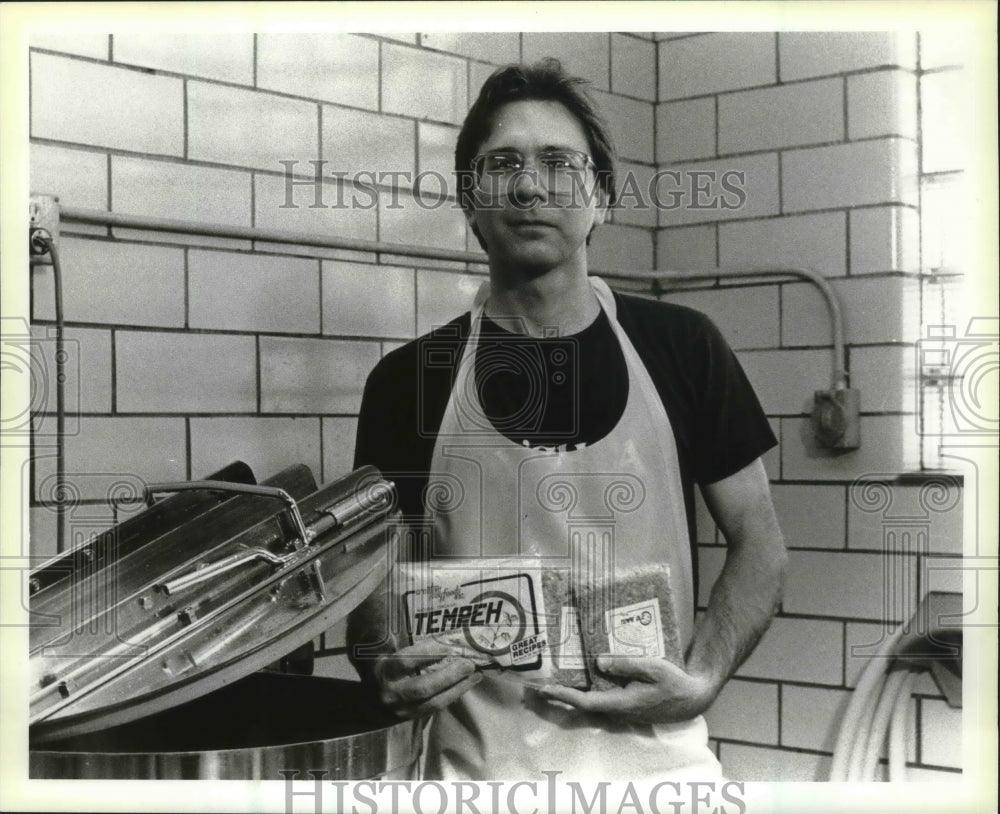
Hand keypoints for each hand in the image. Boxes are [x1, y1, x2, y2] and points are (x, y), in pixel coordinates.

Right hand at [374, 639, 482, 719]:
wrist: (368, 703)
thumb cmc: (378, 669)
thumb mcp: (381, 653)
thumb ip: (399, 641)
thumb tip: (423, 624)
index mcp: (383, 672)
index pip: (405, 663)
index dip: (426, 654)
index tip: (446, 645)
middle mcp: (392, 693)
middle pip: (423, 687)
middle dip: (449, 676)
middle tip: (469, 663)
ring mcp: (403, 709)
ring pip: (434, 702)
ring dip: (458, 688)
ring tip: (476, 674)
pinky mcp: (413, 718)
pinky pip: (436, 708)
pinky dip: (453, 695)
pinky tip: (467, 684)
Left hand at [536, 656, 718, 724]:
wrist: (692, 698)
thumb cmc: (673, 682)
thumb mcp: (652, 668)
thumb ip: (625, 665)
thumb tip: (598, 662)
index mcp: (622, 703)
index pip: (585, 702)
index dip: (563, 696)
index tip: (544, 688)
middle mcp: (617, 711)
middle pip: (581, 707)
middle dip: (558, 698)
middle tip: (535, 688)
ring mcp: (620, 711)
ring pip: (588, 706)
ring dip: (568, 697)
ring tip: (549, 684)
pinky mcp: (624, 707)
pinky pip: (598, 702)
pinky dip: (582, 694)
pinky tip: (577, 682)